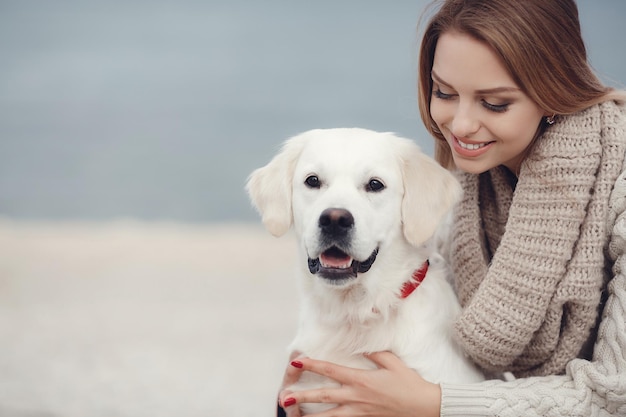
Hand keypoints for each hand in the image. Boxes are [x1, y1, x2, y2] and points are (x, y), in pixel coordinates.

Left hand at [278, 351, 440, 416]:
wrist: (425, 408)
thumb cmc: (410, 384)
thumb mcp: (392, 362)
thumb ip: (374, 353)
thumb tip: (361, 345)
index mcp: (361, 380)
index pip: (330, 370)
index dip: (312, 364)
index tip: (297, 361)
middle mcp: (356, 397)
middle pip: (323, 396)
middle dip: (302, 396)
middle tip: (284, 398)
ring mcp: (360, 412)